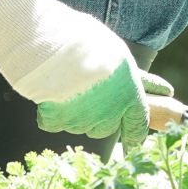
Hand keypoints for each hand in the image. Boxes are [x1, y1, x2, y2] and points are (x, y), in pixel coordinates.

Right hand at [0, 0, 167, 145]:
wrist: (57, 51)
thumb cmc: (90, 45)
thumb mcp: (117, 54)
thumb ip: (122, 73)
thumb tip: (125, 77)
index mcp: (129, 96)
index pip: (137, 125)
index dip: (135, 136)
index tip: (134, 143)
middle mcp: (109, 115)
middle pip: (106, 128)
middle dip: (100, 116)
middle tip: (90, 94)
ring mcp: (82, 121)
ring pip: (80, 125)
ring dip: (76, 112)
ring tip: (67, 86)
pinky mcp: (57, 122)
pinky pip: (55, 122)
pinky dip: (52, 112)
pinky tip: (50, 95)